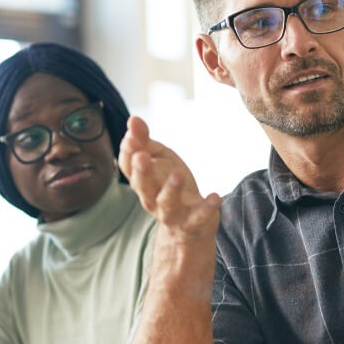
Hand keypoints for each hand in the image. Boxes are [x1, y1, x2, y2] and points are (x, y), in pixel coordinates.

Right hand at [119, 116, 221, 241]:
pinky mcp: (192, 221)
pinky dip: (207, 208)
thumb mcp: (160, 159)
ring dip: (171, 188)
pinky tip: (215, 196)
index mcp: (142, 181)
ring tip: (177, 173)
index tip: (131, 137)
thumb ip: (145, 141)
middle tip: (142, 156)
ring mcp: (171, 212)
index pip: (129, 168)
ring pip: (167, 202)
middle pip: (143, 186)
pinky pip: (198, 216)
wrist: (190, 224)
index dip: (128, 153)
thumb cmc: (170, 184)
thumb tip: (133, 119)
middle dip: (142, 171)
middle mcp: (151, 198)